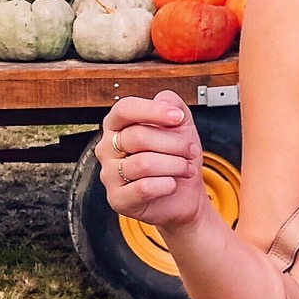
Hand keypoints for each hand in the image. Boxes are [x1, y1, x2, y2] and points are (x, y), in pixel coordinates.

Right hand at [97, 91, 204, 227]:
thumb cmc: (176, 158)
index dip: (153, 111)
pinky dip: (167, 185)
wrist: (183, 194)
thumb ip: (172, 104)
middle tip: (191, 150)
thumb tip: (163, 100)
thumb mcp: (180, 125)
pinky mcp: (117, 198)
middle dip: (174, 143)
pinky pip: (143, 188)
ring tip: (186, 168)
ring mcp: (109, 174)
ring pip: (143, 163)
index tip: (178, 117)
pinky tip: (172, 184)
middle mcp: (107, 148)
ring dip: (175, 165)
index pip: (124, 109)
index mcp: (117, 126)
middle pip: (138, 137)